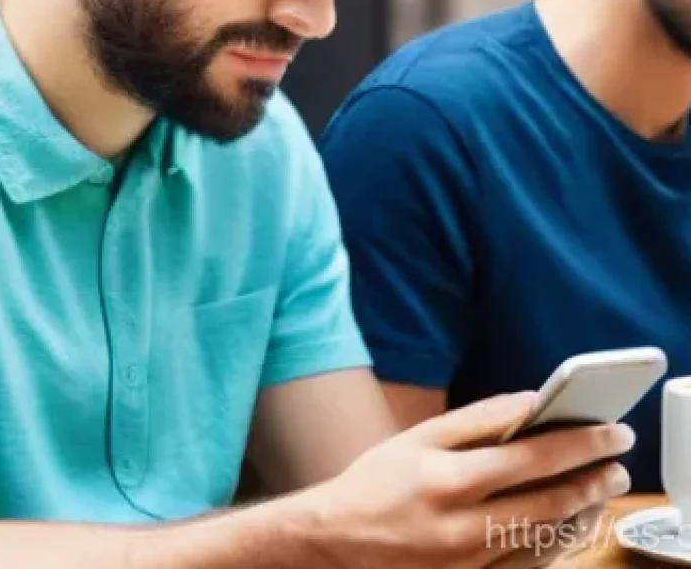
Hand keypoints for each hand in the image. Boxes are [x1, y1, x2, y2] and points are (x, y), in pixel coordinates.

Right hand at [304, 391, 632, 567]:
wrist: (338, 540)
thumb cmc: (376, 482)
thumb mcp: (419, 437)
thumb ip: (477, 419)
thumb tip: (529, 403)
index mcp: (450, 479)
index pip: (532, 457)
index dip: (578, 442)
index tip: (609, 429)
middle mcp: (466, 526)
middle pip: (550, 502)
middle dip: (592, 478)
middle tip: (618, 461)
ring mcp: (473, 563)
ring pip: (548, 538)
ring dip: (583, 511)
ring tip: (600, 488)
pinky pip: (532, 564)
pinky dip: (558, 540)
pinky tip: (568, 520)